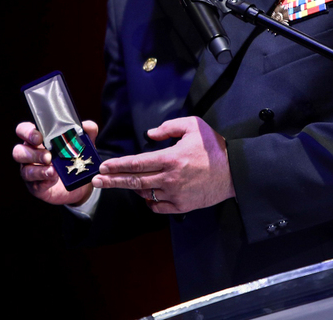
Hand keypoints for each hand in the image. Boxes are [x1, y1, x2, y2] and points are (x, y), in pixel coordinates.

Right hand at [13, 121, 98, 206]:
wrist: (79, 184)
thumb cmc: (73, 158)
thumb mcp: (82, 144)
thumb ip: (86, 132)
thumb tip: (87, 126)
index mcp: (37, 140)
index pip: (23, 131)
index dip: (27, 132)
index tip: (39, 137)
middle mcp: (30, 155)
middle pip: (18, 151)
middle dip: (32, 153)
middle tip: (48, 156)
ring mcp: (31, 172)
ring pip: (25, 170)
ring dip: (38, 169)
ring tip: (52, 169)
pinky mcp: (36, 186)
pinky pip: (35, 184)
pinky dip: (45, 180)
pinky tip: (53, 178)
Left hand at [91, 116, 234, 213]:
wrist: (236, 171)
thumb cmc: (214, 146)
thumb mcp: (193, 126)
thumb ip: (168, 127)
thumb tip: (149, 135)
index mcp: (170, 158)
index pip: (137, 163)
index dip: (118, 165)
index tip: (103, 168)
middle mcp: (170, 178)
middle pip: (135, 181)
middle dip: (113, 181)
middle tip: (96, 182)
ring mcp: (176, 194)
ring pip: (145, 194)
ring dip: (131, 189)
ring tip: (120, 184)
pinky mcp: (183, 206)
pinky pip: (158, 206)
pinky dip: (149, 202)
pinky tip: (144, 195)